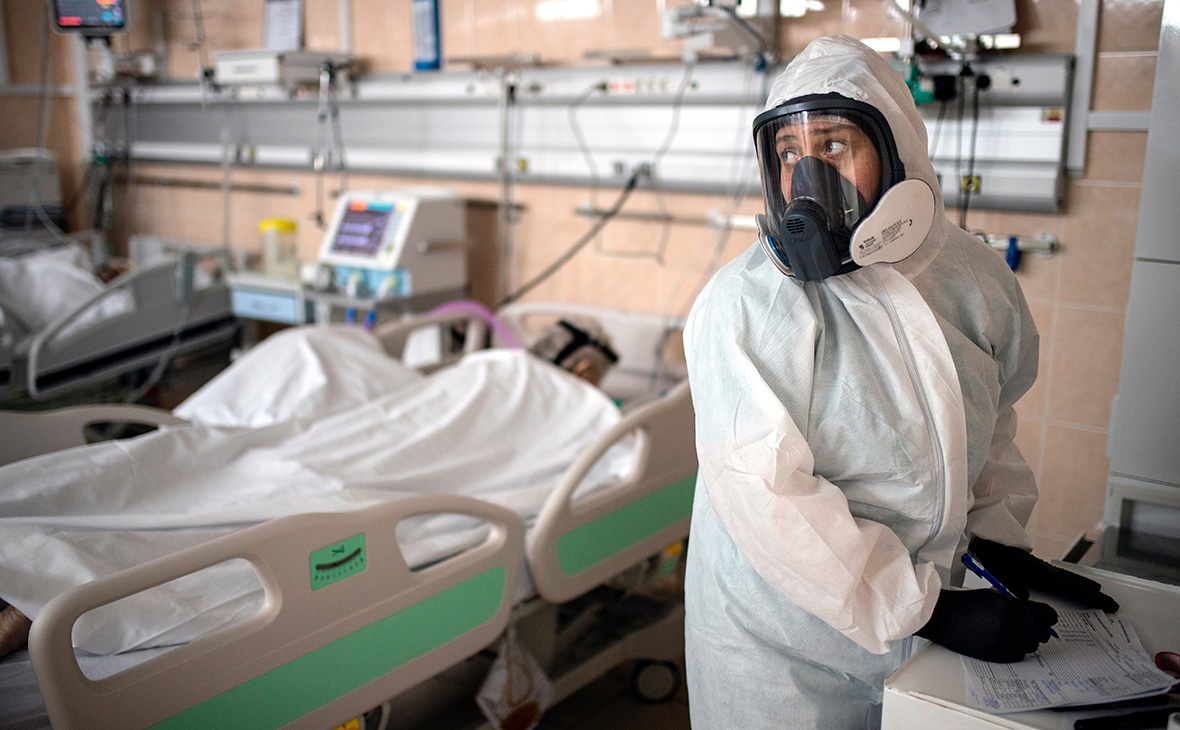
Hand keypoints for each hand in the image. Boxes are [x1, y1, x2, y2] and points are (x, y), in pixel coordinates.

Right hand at [916, 589, 1057, 662]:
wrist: (944, 616)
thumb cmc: (965, 604)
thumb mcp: (995, 596)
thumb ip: (1017, 605)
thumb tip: (1034, 616)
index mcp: (1015, 607)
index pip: (1049, 615)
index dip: (1047, 617)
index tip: (1045, 619)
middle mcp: (1015, 626)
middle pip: (1043, 634)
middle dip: (1036, 629)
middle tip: (1024, 626)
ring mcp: (1008, 642)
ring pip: (1031, 646)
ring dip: (1024, 640)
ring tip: (1007, 633)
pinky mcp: (999, 655)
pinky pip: (1019, 655)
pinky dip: (1013, 649)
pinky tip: (1000, 641)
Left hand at [969, 537, 1119, 612]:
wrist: (986, 541)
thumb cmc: (993, 556)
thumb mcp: (1001, 572)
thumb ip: (1013, 585)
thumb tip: (1026, 598)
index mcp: (1042, 572)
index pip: (1072, 587)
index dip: (1090, 597)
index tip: (1106, 604)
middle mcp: (1047, 570)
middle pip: (1077, 583)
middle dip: (1095, 595)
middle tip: (1113, 605)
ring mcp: (1044, 568)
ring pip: (1071, 579)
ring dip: (1086, 588)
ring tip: (1101, 595)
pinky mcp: (1037, 569)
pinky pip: (1062, 577)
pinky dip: (1074, 582)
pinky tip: (1075, 585)